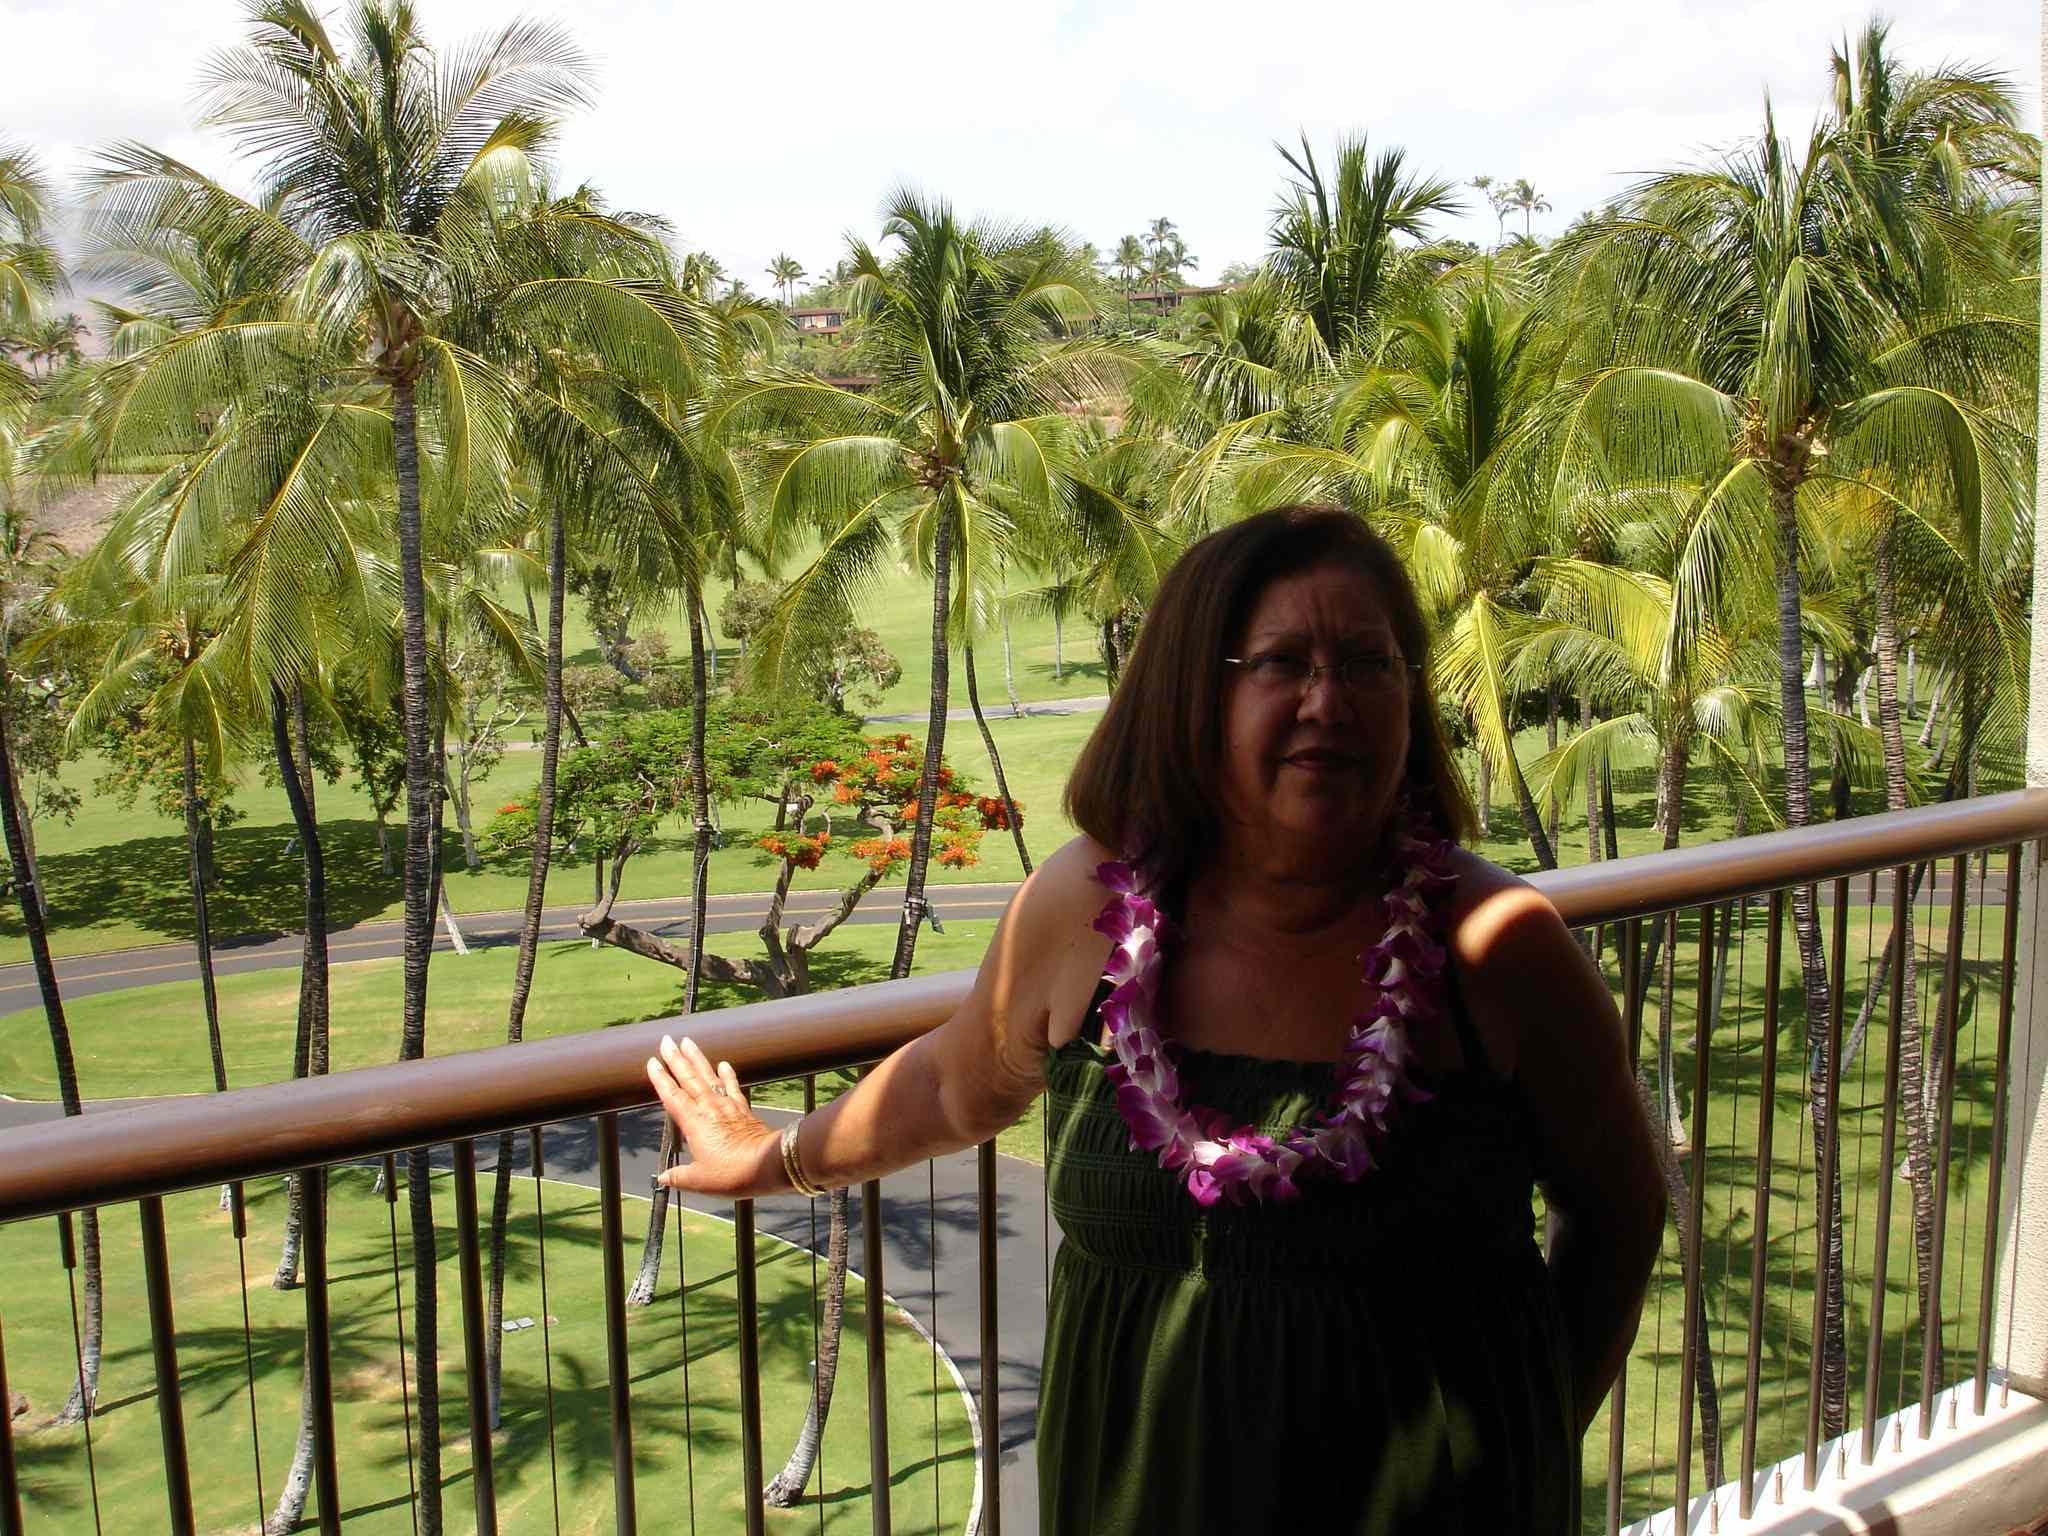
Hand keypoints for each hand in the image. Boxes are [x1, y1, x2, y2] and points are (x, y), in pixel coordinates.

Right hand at [645, 1035, 780, 1196]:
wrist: (767, 1164)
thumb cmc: (732, 1173)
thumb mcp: (699, 1180)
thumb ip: (679, 1177)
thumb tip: (664, 1179)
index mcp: (694, 1123)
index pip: (672, 1096)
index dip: (661, 1079)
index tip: (652, 1062)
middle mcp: (709, 1108)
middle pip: (689, 1079)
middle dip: (676, 1059)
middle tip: (667, 1041)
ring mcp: (727, 1106)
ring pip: (709, 1076)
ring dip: (697, 1059)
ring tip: (688, 1042)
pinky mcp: (743, 1109)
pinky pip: (732, 1087)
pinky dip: (728, 1075)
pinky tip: (723, 1064)